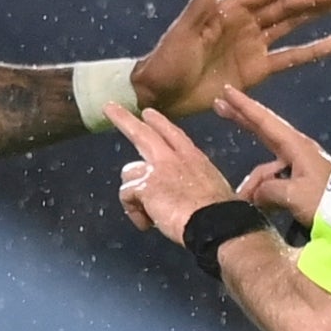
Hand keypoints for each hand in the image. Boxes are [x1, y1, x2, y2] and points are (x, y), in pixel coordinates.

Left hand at [105, 102, 238, 244]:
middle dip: (124, 119)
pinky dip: (133, 211)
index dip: (159, 122)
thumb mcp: (214, 186)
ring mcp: (156, 170)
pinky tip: (145, 223)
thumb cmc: (220, 211)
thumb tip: (187, 195)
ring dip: (133, 191)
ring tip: (146, 212)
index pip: (172, 133)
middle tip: (109, 107)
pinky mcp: (144, 187)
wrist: (214, 222)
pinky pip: (126, 194)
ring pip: (128, 171)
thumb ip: (195, 183)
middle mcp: (172, 158)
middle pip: (142, 133)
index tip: (147, 113)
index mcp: (192, 157)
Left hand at [130, 0, 330, 116]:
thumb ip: (199, 7)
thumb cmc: (167, 61)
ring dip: (315, 15)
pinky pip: (288, 58)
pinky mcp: (256, 71)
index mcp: (228, 10)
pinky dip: (310, 51)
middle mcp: (245, 24)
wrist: (161, 95)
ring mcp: (253, 47)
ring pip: (291, 26)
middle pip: (285, 5)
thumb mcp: (182, 33)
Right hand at [213, 85, 330, 225]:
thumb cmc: (330, 203)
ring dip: (256, 185)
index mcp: (297, 147)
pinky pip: (277, 182)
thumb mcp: (295, 196)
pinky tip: (260, 208)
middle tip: (219, 106)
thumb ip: (269, 190)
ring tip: (247, 204)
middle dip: (242, 120)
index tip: (227, 90)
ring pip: (268, 170)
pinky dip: (266, 192)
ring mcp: (302, 167)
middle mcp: (299, 151)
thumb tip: (257, 194)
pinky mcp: (306, 183)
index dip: (244, 106)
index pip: (265, 121)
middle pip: (264, 131)